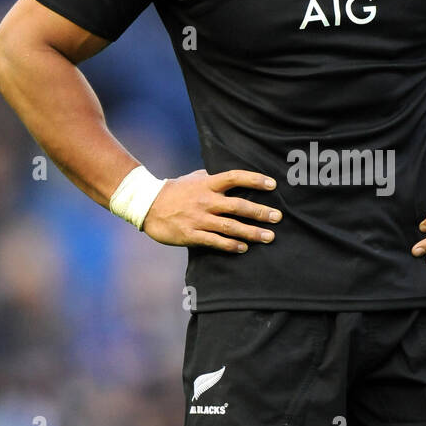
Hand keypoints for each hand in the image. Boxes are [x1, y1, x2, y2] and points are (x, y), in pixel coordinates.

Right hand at [142, 168, 281, 249]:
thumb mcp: (194, 178)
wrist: (147, 205)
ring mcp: (199, 219)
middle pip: (238, 206)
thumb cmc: (174, 190)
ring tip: (269, 237)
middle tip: (278, 217)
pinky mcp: (191, 235)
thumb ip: (213, 177)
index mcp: (207, 184)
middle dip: (260, 212)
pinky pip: (215, 241)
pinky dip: (231, 245)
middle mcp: (206, 201)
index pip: (235, 177)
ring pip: (230, 226)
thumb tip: (232, 177)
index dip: (254, 180)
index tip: (273, 184)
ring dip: (251, 232)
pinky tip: (244, 248)